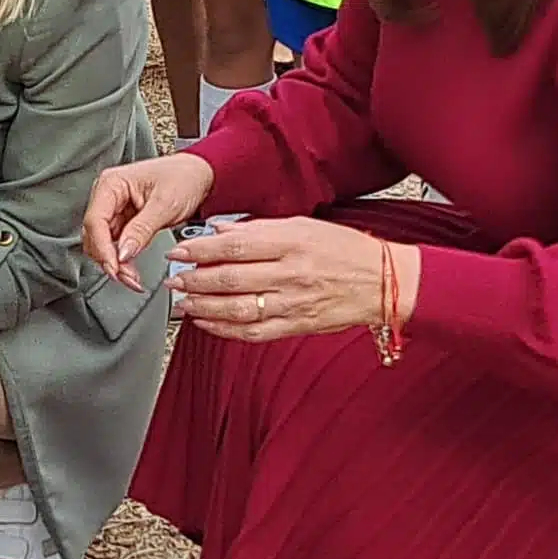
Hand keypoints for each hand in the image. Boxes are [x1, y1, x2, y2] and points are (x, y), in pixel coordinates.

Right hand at [83, 152, 215, 286]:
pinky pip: (115, 246)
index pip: (95, 221)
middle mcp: (108, 196)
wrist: (200, 175)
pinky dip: (122, 260)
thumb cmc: (184, 177)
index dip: (102, 248)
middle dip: (109, 259)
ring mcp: (114, 210)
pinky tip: (132, 270)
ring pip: (102, 244)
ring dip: (115, 263)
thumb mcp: (165, 204)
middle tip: (128, 277)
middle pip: (95, 235)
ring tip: (132, 277)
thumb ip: (142, 229)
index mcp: (112, 183)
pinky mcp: (123, 223)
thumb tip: (123, 252)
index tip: (115, 267)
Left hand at [167, 215, 391, 343]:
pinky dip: (225, 330)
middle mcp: (290, 274)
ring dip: (203, 308)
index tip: (178, 250)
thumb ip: (259, 229)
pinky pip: (253, 332)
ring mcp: (292, 303)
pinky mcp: (296, 326)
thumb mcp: (304, 226)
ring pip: (237, 309)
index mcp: (291, 243)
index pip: (235, 246)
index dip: (200, 249)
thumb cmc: (345, 250)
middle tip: (173, 279)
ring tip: (183, 303)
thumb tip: (221, 229)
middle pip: (230, 279)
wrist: (384, 282)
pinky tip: (207, 324)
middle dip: (194, 280)